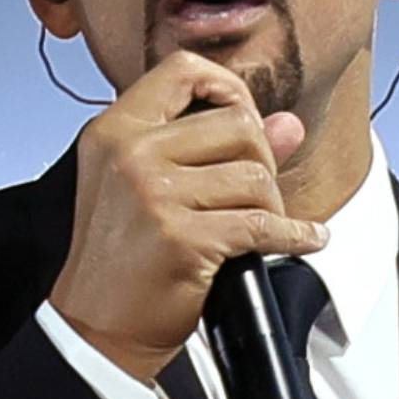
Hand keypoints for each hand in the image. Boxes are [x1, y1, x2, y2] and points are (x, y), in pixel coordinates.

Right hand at [49, 51, 327, 383]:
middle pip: (237, 123)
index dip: (228, 87)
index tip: (246, 115)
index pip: (182, 70)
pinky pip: (264, 224)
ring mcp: (155, 195)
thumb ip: (215, 147)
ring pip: (256, 175)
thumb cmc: (118, 260)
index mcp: (114, 131)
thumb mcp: (148, 187)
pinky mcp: (183, 238)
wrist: (95, 328)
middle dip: (262, 160)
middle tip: (252, 193)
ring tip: (258, 226)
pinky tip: (303, 240)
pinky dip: (295, 235)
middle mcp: (130, 154)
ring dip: (271, 205)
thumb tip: (287, 124)